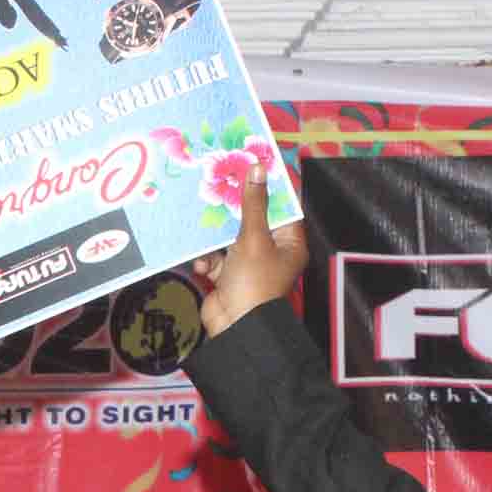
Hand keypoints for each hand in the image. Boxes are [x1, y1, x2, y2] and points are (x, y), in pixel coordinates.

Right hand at [196, 168, 307, 338]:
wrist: (235, 328)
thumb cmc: (254, 284)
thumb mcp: (253, 238)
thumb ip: (253, 203)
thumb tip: (257, 169)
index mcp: (289, 243)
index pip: (283, 206)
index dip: (270, 185)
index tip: (255, 163)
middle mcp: (271, 251)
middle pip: (254, 219)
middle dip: (236, 206)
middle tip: (221, 180)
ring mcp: (248, 264)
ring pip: (230, 237)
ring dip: (216, 233)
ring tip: (203, 217)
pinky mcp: (227, 275)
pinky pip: (215, 257)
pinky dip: (207, 258)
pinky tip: (203, 264)